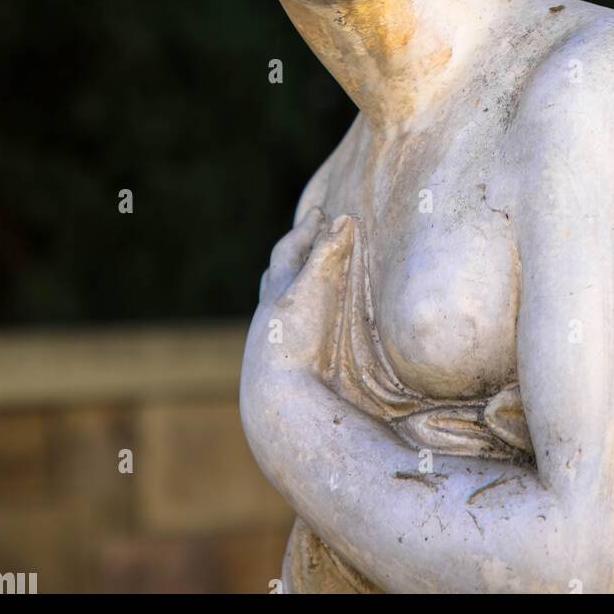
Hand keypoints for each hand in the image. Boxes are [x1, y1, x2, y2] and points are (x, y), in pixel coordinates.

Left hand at [248, 213, 355, 380]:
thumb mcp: (315, 288)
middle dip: (293, 255)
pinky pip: (290, 334)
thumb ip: (328, 253)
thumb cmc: (298, 339)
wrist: (281, 400)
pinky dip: (300, 321)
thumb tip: (343, 218)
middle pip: (276, 276)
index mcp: (277, 292)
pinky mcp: (285, 368)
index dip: (305, 230)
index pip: (288, 250)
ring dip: (294, 289)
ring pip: (279, 306)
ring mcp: (274, 343)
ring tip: (307, 283)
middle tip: (308, 239)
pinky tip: (311, 332)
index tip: (319, 213)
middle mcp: (269, 316)